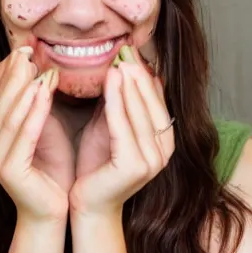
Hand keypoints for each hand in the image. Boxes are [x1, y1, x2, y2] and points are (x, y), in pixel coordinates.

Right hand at [0, 47, 72, 221]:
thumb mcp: (45, 126)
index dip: (10, 70)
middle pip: (3, 101)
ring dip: (25, 89)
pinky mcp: (8, 170)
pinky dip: (34, 112)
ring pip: (11, 115)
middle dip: (15, 73)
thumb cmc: (55, 167)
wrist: (56, 209)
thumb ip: (38, 102)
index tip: (25, 47)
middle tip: (28, 50)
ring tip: (38, 67)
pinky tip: (44, 92)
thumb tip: (43, 68)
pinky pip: (23, 135)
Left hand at [70, 50, 174, 216]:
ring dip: (129, 86)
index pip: (157, 101)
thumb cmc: (96, 163)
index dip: (145, 75)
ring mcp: (152, 160)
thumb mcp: (109, 126)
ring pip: (140, 113)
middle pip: (152, 104)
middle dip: (139, 76)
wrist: (87, 202)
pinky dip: (116, 103)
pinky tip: (110, 82)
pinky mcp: (134, 166)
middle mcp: (164, 151)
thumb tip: (121, 67)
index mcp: (162, 140)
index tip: (132, 51)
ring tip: (120, 62)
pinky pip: (123, 127)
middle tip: (127, 51)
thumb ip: (118, 103)